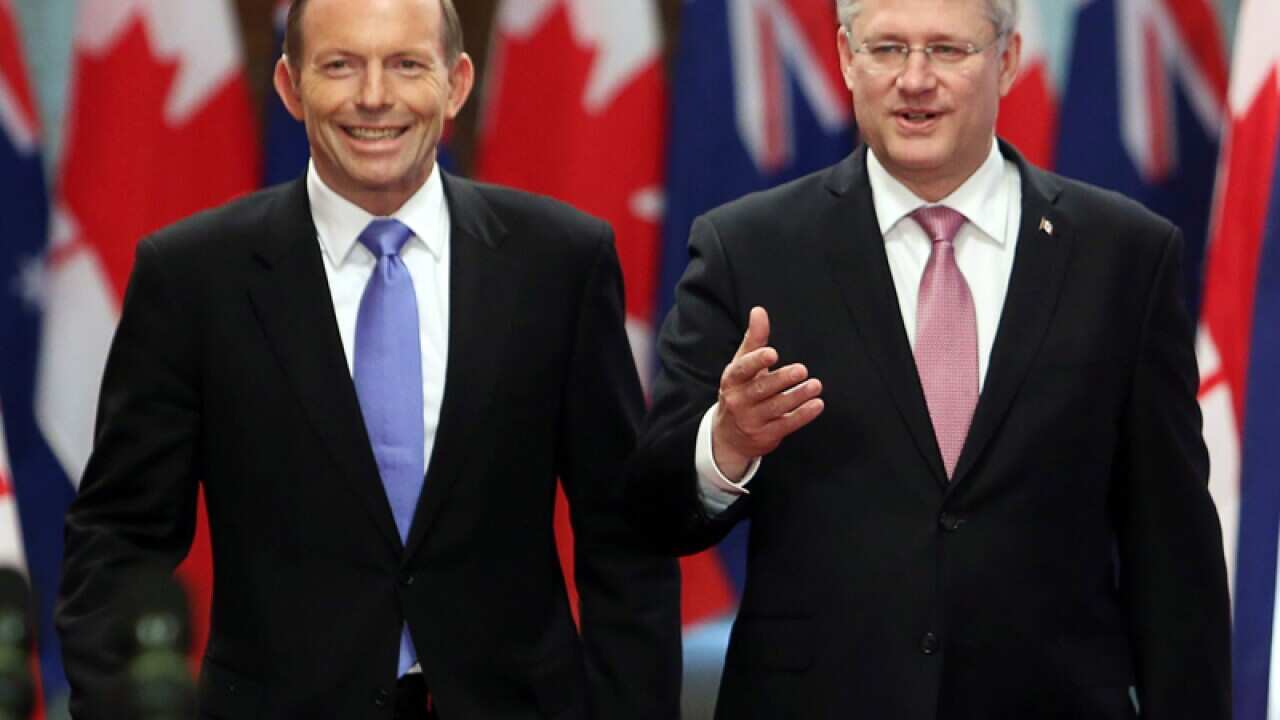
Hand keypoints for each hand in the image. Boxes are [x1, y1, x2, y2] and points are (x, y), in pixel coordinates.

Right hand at [712, 306, 823, 480]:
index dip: (757, 361)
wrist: (727, 437)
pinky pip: (786, 425)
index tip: (772, 354)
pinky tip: (817, 405)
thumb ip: (754, 339)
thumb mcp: (742, 366)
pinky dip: (802, 415)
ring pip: (776, 407)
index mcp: (732, 380)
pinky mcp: (765, 435)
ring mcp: (751, 420)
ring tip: (815, 385)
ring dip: (797, 396)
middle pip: (761, 389)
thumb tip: (759, 311)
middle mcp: (738, 400)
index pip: (743, 369)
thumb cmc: (739, 392)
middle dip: (782, 380)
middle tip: (802, 370)